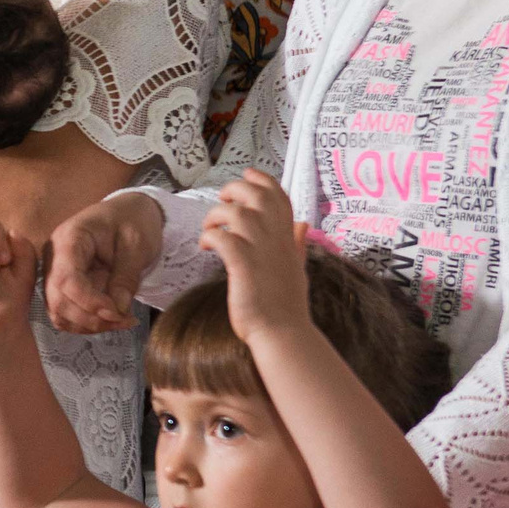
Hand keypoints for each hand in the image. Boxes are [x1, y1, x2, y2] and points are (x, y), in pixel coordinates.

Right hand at [44, 194, 164, 334]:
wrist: (129, 214)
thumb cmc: (133, 221)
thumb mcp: (137, 244)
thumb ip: (126, 276)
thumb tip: (118, 309)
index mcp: (69, 239)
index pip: (66, 279)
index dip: (89, 302)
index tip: (118, 313)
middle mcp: (54, 258)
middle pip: (58, 300)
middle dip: (92, 318)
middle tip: (126, 320)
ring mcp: (55, 273)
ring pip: (59, 313)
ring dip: (90, 324)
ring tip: (122, 320)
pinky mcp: (63, 287)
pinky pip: (67, 314)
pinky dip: (87, 323)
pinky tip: (111, 318)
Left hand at [201, 171, 311, 344]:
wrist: (282, 333)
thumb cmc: (286, 304)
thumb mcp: (297, 268)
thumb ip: (296, 243)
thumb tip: (303, 224)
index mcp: (287, 238)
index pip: (279, 195)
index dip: (262, 180)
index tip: (248, 174)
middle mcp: (276, 239)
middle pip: (257, 195)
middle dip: (236, 189)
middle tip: (223, 200)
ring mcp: (261, 251)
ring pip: (237, 213)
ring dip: (216, 216)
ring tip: (209, 229)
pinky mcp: (243, 266)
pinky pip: (223, 238)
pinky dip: (210, 237)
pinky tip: (205, 246)